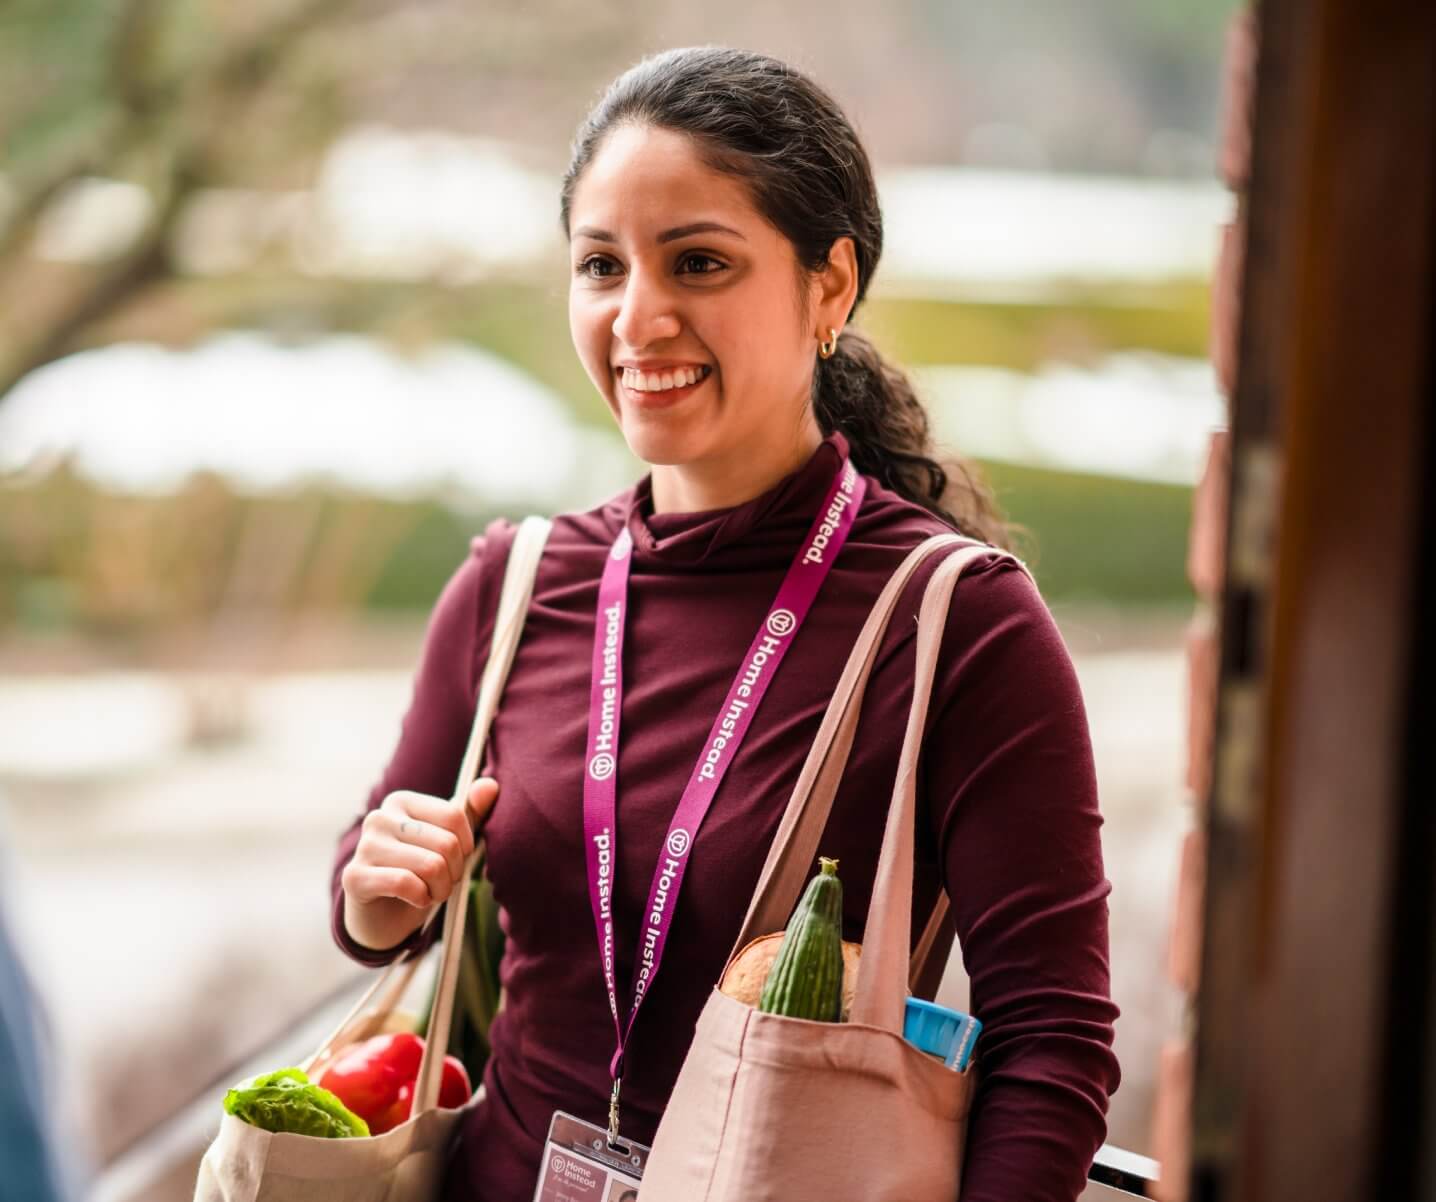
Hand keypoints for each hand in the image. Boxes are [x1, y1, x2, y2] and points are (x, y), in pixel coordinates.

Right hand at [341, 778, 499, 950]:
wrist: (383, 916)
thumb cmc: (419, 872)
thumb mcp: (448, 842)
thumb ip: (469, 814)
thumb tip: (491, 785)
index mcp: (402, 801)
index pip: (455, 815)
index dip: (466, 846)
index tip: (455, 860)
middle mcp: (379, 818)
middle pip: (446, 843)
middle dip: (454, 872)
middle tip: (442, 882)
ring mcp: (364, 846)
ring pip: (431, 866)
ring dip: (441, 889)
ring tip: (431, 892)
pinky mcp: (355, 877)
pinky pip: (406, 884)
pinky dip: (422, 898)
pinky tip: (416, 900)